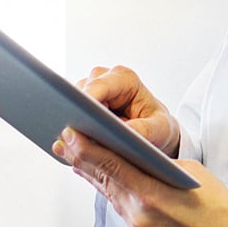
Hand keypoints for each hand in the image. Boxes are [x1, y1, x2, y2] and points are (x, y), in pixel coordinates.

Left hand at [54, 129, 227, 226]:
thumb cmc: (216, 202)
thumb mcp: (187, 170)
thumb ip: (153, 163)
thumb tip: (129, 152)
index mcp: (152, 194)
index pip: (112, 165)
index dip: (87, 148)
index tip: (70, 132)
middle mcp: (139, 214)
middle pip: (102, 179)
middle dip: (81, 157)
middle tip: (62, 136)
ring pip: (106, 192)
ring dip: (89, 172)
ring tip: (72, 152)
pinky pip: (116, 204)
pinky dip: (105, 187)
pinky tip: (97, 175)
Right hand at [67, 65, 181, 156]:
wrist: (153, 133)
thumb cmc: (158, 127)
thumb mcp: (159, 129)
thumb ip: (145, 130)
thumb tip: (124, 132)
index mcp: (124, 79)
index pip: (99, 86)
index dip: (86, 101)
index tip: (79, 118)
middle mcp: (103, 80)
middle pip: (79, 94)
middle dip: (77, 115)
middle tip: (75, 138)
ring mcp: (89, 92)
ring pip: (69, 106)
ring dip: (72, 125)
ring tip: (76, 146)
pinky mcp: (81, 107)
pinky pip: (68, 117)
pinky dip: (71, 131)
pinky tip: (72, 147)